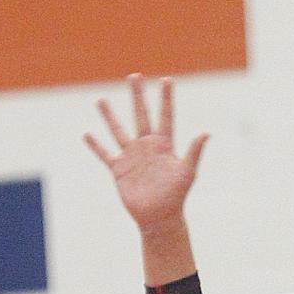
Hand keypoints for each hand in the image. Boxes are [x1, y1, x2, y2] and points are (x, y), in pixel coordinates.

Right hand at [84, 74, 208, 232]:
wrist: (159, 217)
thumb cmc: (176, 195)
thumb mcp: (187, 172)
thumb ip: (194, 151)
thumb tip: (206, 132)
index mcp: (164, 144)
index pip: (165, 116)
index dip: (166, 98)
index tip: (167, 80)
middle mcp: (147, 146)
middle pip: (141, 115)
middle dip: (137, 96)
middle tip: (134, 76)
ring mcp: (132, 156)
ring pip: (118, 130)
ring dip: (109, 116)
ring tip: (100, 99)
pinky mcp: (119, 169)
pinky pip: (105, 154)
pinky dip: (96, 145)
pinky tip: (87, 133)